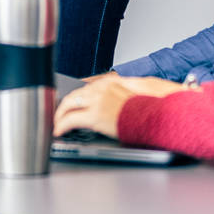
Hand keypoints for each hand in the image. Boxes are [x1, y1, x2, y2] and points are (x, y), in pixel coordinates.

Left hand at [54, 74, 185, 138]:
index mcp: (112, 82)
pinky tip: (59, 131)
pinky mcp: (95, 115)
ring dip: (60, 115)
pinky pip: (71, 120)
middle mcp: (102, 88)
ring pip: (69, 104)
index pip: (86, 86)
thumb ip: (125, 92)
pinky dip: (62, 125)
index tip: (70, 103)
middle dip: (63, 105)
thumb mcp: (138, 94)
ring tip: (57, 124)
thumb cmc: (151, 111)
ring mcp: (98, 100)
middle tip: (58, 114)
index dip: (76, 97)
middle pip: (74, 94)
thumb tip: (119, 98)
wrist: (157, 118)